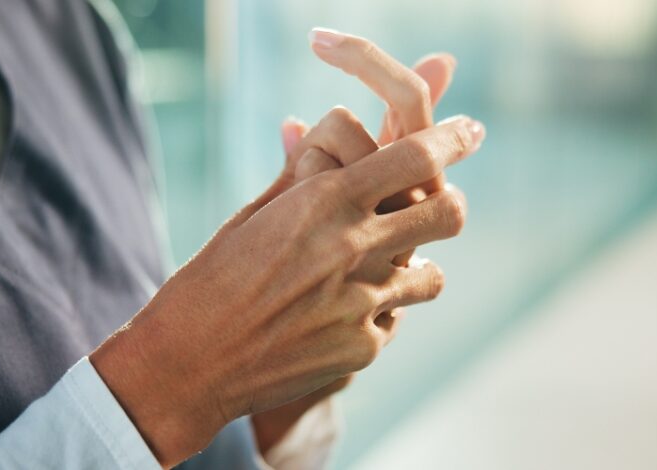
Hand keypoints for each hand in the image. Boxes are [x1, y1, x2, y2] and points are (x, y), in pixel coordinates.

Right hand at [90, 114, 483, 467]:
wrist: (189, 363)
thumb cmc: (214, 277)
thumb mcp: (257, 213)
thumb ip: (307, 171)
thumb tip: (333, 126)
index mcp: (323, 202)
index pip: (415, 155)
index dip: (451, 139)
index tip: (467, 132)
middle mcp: (353, 248)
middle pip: (449, 212)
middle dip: (449, 203)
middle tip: (436, 205)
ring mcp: (364, 302)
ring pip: (434, 274)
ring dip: (414, 266)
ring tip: (377, 270)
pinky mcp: (364, 347)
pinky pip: (394, 319)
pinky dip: (377, 312)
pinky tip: (340, 316)